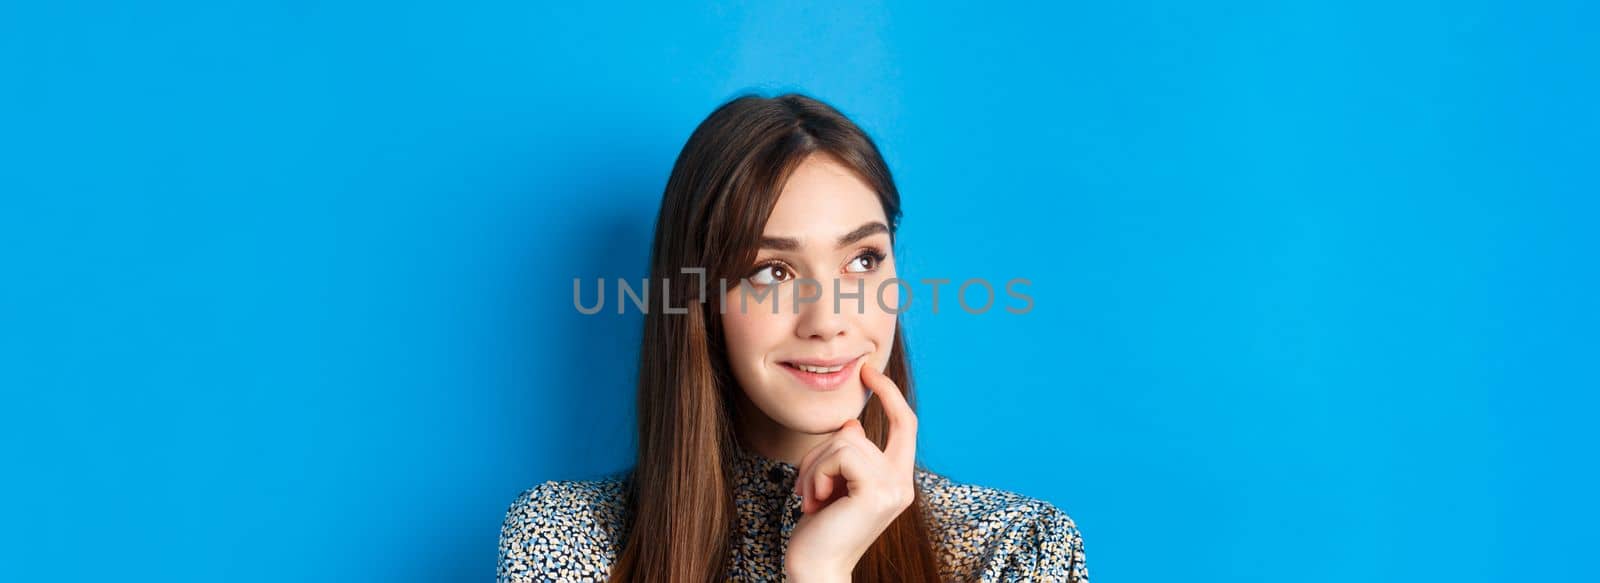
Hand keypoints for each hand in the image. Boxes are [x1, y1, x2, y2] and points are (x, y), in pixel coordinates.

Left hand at [783, 358, 918, 581]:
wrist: (814, 569)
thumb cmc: (819, 530)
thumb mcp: (834, 484)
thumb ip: (848, 455)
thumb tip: (853, 425)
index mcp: (897, 481)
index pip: (906, 427)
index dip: (892, 395)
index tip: (869, 371)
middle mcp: (903, 484)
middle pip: (883, 426)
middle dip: (866, 409)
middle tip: (845, 407)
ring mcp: (894, 488)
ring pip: (847, 440)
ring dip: (814, 465)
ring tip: (810, 497)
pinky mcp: (876, 493)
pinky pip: (839, 454)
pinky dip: (815, 474)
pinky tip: (813, 502)